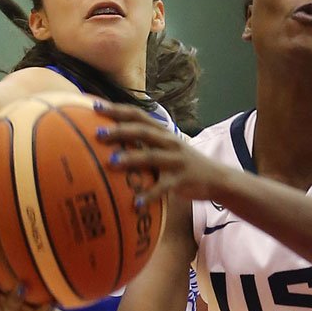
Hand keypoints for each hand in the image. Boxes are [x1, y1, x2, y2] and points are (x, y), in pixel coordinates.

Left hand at [95, 102, 229, 202]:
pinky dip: (149, 195)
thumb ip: (144, 142)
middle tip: (98, 133)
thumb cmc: (182, 163)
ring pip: (151, 156)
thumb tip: (112, 141)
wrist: (216, 177)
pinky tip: (136, 204)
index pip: (138, 115)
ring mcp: (176, 161)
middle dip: (120, 131)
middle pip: (143, 131)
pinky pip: (163, 188)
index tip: (95, 106)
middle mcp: (169, 142)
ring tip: (111, 163)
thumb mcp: (166, 147)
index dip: (118, 109)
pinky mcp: (181, 180)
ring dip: (131, 158)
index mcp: (163, 132)